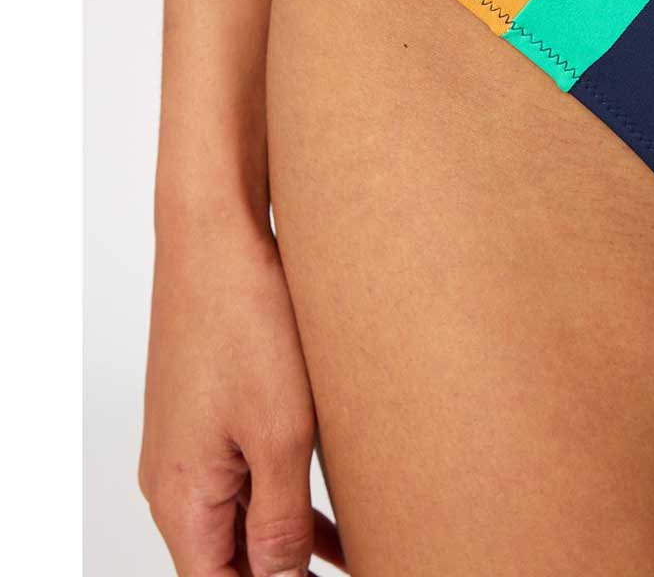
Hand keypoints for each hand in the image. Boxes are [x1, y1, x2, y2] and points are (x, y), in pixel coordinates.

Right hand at [139, 205, 344, 575]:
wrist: (216, 238)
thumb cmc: (243, 323)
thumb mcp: (279, 435)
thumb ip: (278, 522)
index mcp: (181, 499)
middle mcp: (175, 480)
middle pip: (226, 559)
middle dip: (283, 572)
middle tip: (349, 565)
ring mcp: (192, 443)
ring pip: (240, 518)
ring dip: (289, 542)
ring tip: (349, 556)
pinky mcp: (212, 412)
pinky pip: (246, 476)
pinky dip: (285, 501)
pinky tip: (330, 519)